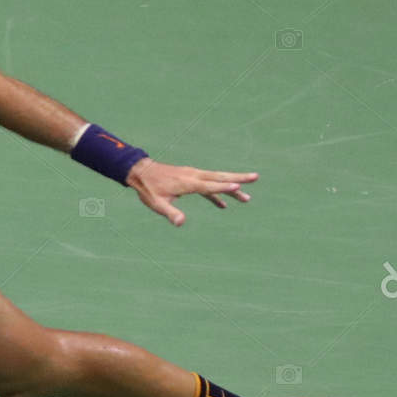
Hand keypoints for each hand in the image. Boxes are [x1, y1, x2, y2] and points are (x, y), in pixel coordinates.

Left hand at [126, 158, 256, 226]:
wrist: (141, 172)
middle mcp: (194, 176)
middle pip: (220, 177)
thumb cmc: (149, 189)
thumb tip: (181, 223)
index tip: (239, 187)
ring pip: (216, 180)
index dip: (224, 188)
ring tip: (247, 198)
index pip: (209, 186)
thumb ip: (170, 213)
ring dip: (231, 186)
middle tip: (256, 177)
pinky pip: (207, 186)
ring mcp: (193, 176)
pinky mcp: (191, 178)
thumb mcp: (157, 204)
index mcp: (188, 183)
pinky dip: (216, 193)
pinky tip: (223, 205)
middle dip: (238, 178)